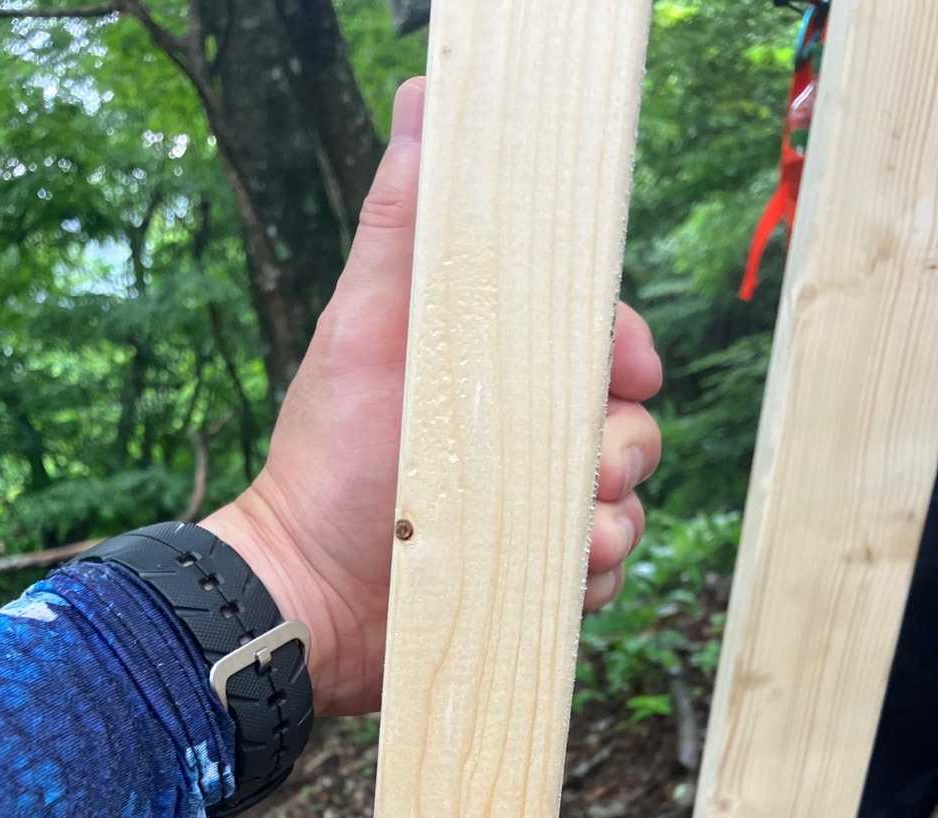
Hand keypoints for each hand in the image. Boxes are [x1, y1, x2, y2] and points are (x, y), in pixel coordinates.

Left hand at [207, 78, 660, 715]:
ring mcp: (525, 510)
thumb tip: (427, 97)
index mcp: (488, 370)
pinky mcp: (529, 579)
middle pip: (622, 420)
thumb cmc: (327, 463)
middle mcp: (515, 435)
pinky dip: (590, 578)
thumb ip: (403, 225)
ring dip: (609, 520)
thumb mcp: (364, 331)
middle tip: (582, 473)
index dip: (620, 347)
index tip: (628, 368)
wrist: (309, 599)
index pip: (590, 338)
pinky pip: (599, 572)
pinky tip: (556, 582)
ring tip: (570, 540)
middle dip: (618, 446)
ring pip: (621, 502)